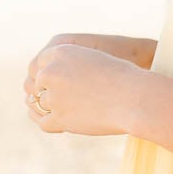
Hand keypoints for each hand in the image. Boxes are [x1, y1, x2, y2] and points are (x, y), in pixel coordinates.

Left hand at [24, 40, 140, 136]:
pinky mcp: (59, 118)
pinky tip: (58, 123)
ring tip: (69, 111)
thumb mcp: (93, 61)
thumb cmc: (122, 78)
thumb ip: (72, 67)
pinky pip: (43, 123)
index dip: (46, 76)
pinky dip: (48, 122)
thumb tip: (51, 81)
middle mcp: (51, 71)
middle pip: (37, 84)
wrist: (135, 98)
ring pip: (40, 104)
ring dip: (52, 108)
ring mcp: (53, 96)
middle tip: (59, 100)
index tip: (54, 84)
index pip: (39, 64)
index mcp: (60, 50)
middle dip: (46, 92)